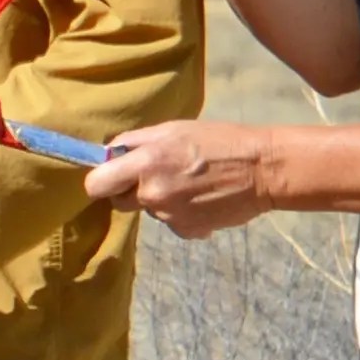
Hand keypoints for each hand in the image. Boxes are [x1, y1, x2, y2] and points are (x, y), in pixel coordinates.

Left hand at [79, 120, 290, 238]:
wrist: (262, 170)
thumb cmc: (219, 141)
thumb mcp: (173, 129)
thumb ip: (136, 143)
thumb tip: (108, 154)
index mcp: (146, 163)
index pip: (96, 184)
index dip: (102, 180)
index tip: (112, 176)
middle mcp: (152, 193)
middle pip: (119, 201)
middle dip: (130, 190)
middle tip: (157, 174)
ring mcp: (169, 216)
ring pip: (149, 210)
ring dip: (161, 199)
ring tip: (190, 182)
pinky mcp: (186, 231)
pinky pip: (171, 222)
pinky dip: (181, 213)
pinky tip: (201, 198)